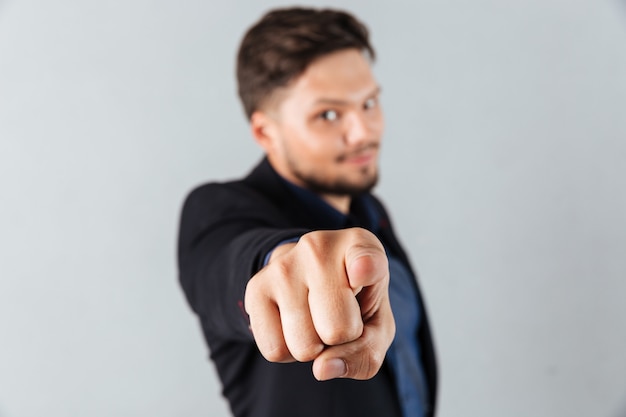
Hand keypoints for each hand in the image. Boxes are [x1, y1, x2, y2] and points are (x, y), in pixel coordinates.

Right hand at [244, 227, 395, 380]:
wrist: (310, 277)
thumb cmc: (353, 302)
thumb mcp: (376, 325)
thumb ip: (365, 353)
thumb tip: (321, 369)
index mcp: (360, 246)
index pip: (365, 258)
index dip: (366, 267)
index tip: (364, 269)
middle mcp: (319, 247)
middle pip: (337, 330)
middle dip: (340, 339)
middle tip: (337, 315)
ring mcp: (284, 265)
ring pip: (304, 346)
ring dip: (313, 347)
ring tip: (315, 317)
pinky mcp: (256, 286)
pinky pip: (274, 350)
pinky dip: (287, 351)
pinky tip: (294, 323)